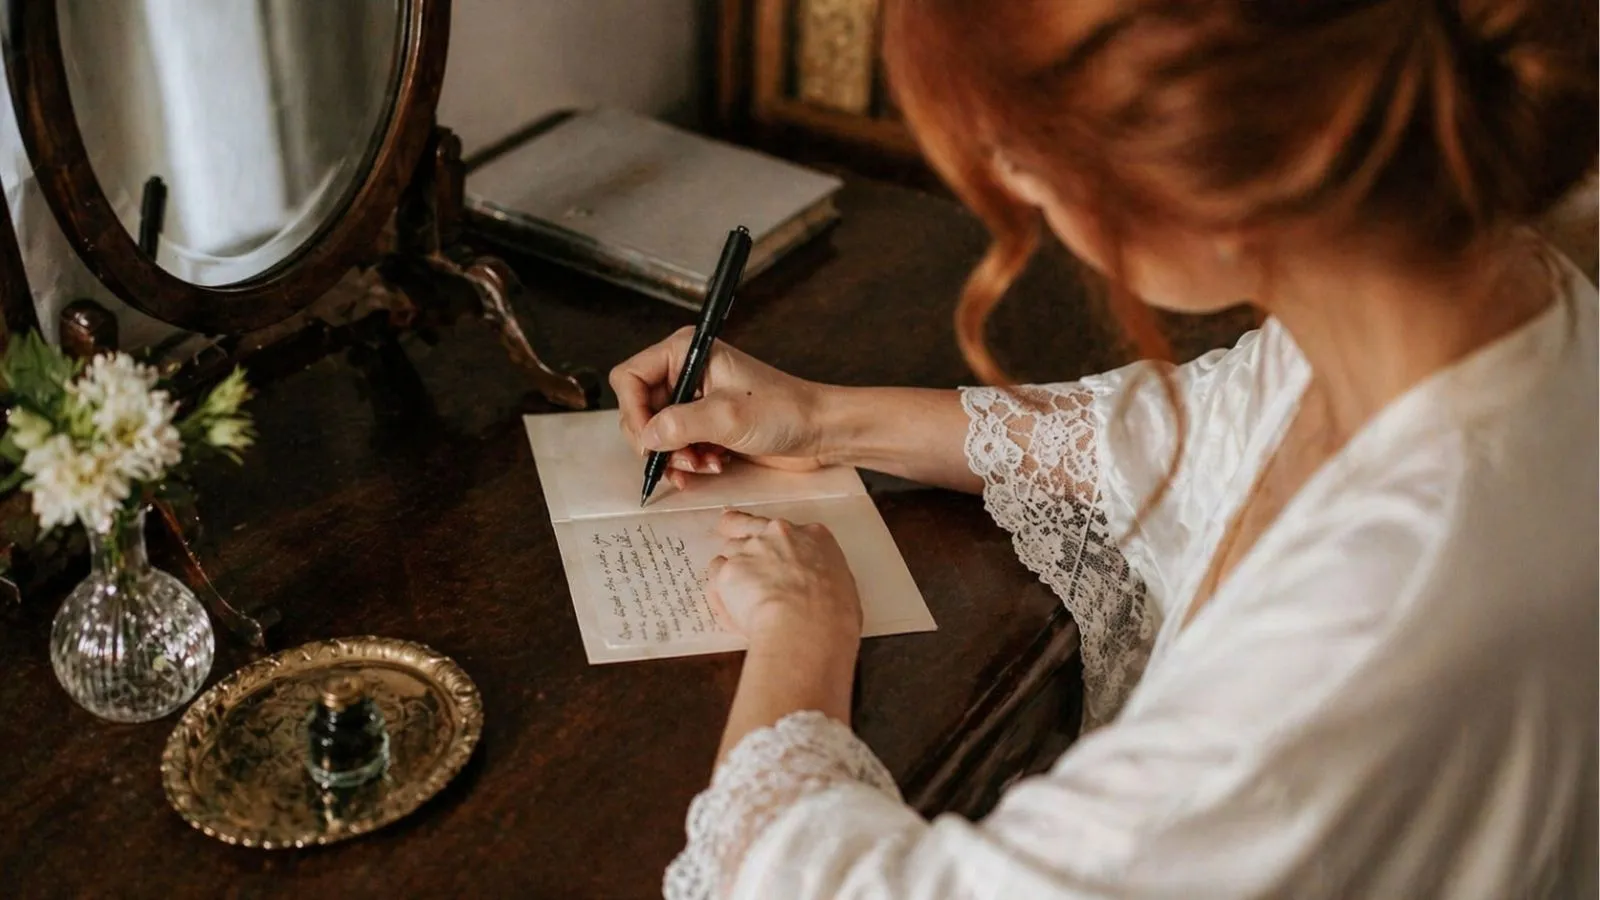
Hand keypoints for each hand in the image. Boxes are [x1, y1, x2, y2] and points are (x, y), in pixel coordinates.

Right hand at [610, 329, 829, 490]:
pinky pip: (676, 446)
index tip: (650, 440)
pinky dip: (687, 462)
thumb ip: (679, 424)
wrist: (818, 431)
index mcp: (686, 352)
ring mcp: (694, 399)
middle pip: (639, 409)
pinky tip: (711, 467)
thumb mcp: (727, 416)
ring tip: (702, 465)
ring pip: (656, 433)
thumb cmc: (784, 410)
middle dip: (657, 441)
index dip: (634, 412)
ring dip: (675, 456)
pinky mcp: (705, 424)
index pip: (629, 378)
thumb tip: (645, 437)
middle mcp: (686, 372)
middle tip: (681, 459)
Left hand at [706, 510, 861, 649]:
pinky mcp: (727, 571)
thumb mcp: (843, 587)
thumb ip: (821, 577)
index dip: (771, 537)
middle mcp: (778, 535)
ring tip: (740, 605)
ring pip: (727, 554)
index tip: (765, 544)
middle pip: (744, 527)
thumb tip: (815, 591)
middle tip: (736, 560)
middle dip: (738, 542)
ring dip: (730, 575)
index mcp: (813, 536)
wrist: (807, 627)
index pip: (784, 527)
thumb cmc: (834, 615)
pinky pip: (715, 581)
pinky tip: (732, 615)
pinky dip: (719, 596)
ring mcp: (750, 549)